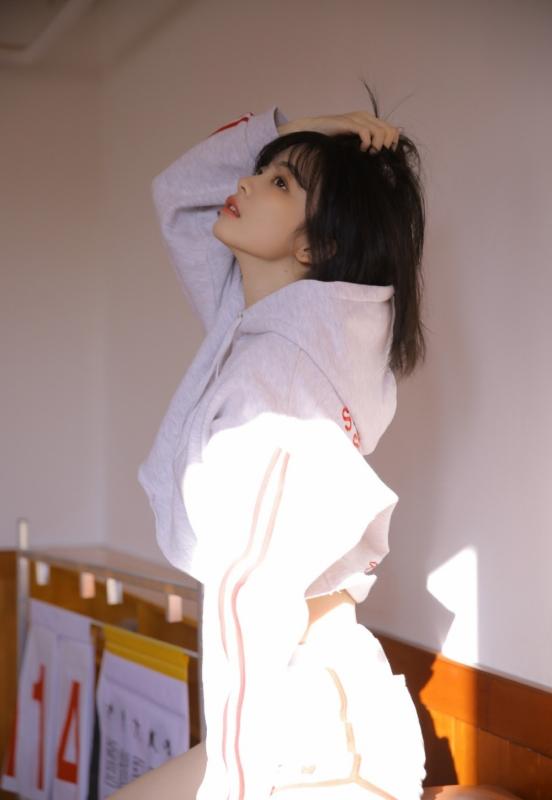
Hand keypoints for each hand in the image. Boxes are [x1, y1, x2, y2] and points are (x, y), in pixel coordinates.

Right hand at [278, 112, 399, 152]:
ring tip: (367, 153)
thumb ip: (369, 142)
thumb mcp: (354, 141)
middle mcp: (365, 116)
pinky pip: (366, 133)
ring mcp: (357, 118)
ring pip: (380, 132)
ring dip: (376, 146)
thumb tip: (388, 146)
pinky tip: (359, 149)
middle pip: (389, 131)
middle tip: (375, 155)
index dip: (393, 143)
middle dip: (386, 146)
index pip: (393, 129)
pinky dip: (366, 144)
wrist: (313, 130)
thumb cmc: (332, 139)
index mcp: (369, 120)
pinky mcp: (349, 123)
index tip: (383, 155)